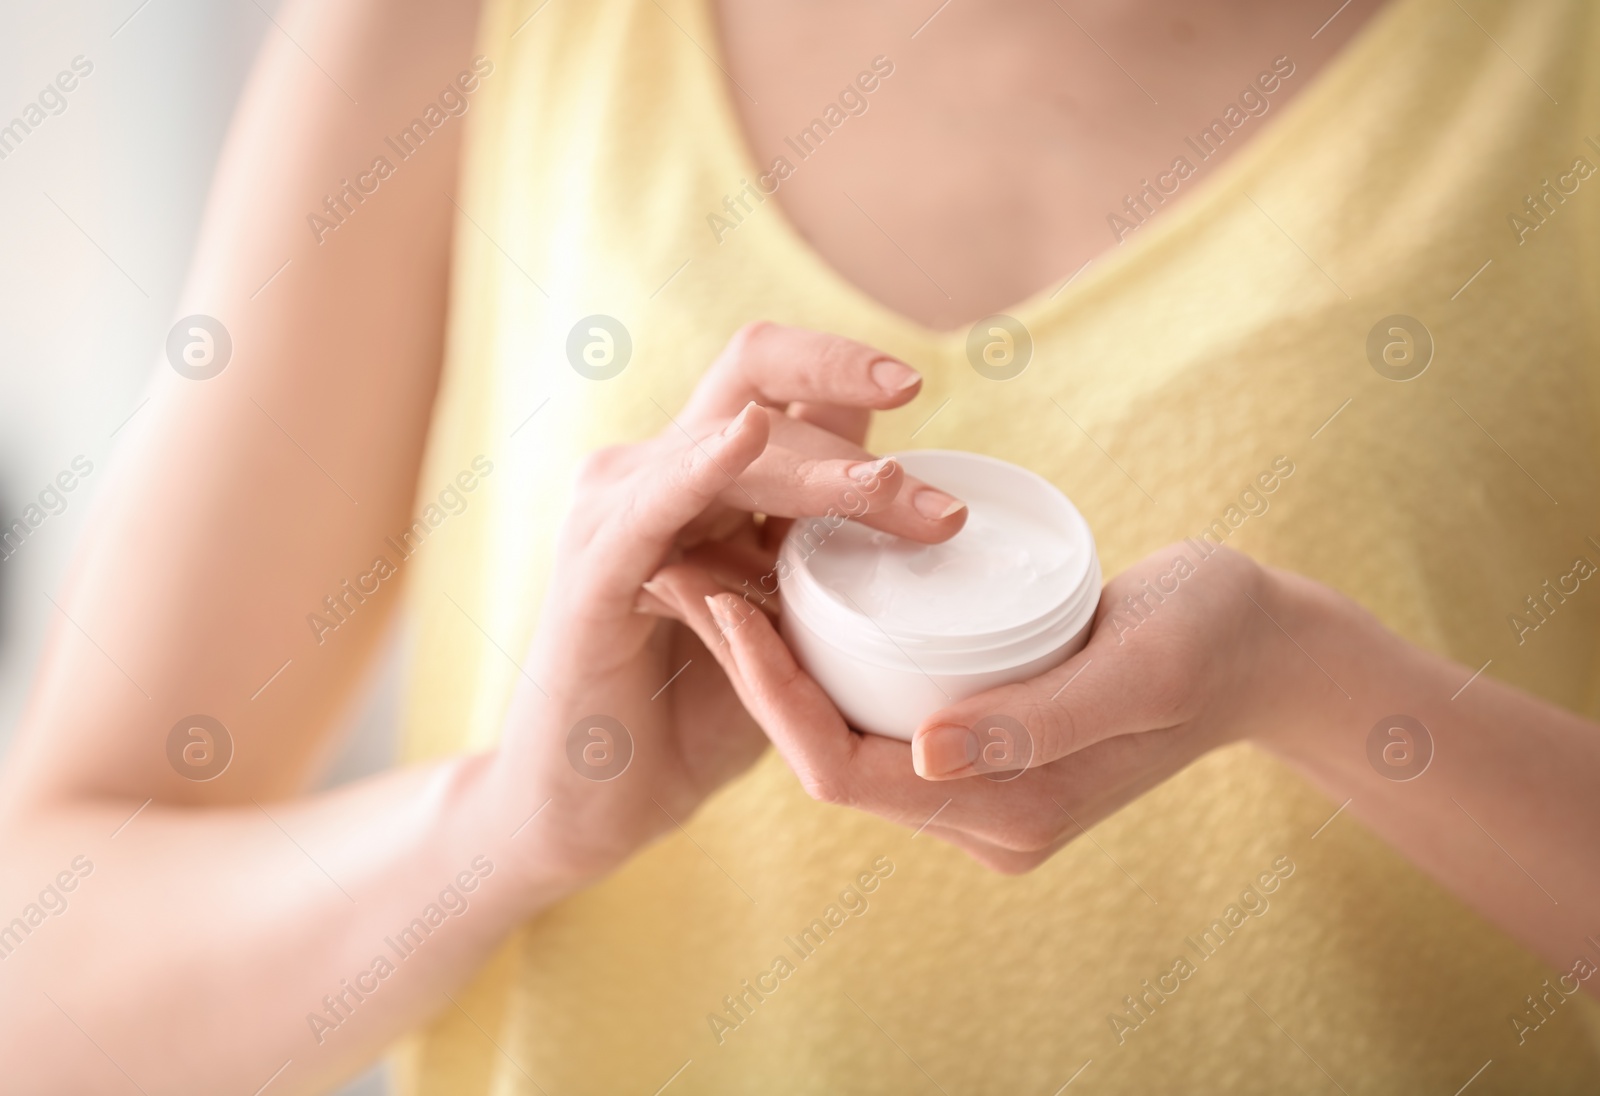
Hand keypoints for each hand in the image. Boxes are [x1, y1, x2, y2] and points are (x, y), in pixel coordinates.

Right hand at [486, 322, 969, 893]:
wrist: (606, 799)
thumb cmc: (702, 708)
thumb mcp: (788, 619)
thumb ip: (828, 554)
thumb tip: (930, 508)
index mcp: (707, 472)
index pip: (778, 380)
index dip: (844, 367)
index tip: (917, 383)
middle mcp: (657, 469)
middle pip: (755, 382)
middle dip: (852, 415)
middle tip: (938, 502)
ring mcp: (617, 509)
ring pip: (726, 445)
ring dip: (815, 467)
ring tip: (887, 495)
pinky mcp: (593, 568)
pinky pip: (655, 502)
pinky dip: (702, 464)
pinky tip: (749, 434)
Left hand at [676, 540, 1287, 872]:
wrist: (1268, 647)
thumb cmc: (1213, 637)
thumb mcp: (1142, 665)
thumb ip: (1042, 718)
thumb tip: (924, 751)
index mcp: (1012, 811)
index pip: (844, 772)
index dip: (770, 696)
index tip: (722, 600)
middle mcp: (985, 818)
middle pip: (828, 755)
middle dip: (755, 674)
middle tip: (695, 572)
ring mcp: (984, 787)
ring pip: (846, 735)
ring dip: (782, 666)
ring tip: (724, 572)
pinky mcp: (987, 748)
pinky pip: (880, 715)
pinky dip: (831, 662)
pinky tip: (795, 594)